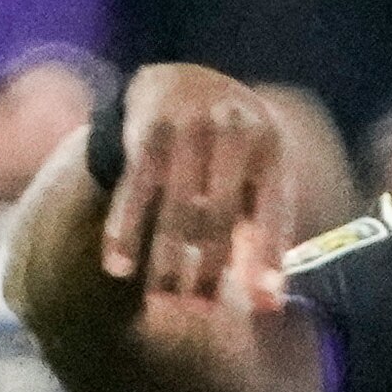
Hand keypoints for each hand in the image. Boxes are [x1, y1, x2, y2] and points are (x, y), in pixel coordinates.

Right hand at [96, 65, 297, 308]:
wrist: (183, 79)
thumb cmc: (232, 150)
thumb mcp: (258, 178)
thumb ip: (264, 233)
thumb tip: (268, 304)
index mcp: (271, 147)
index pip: (274, 211)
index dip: (268, 257)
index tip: (263, 304)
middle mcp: (233, 131)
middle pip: (221, 215)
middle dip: (209, 267)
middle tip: (199, 312)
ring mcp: (187, 128)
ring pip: (176, 207)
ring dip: (167, 258)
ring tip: (164, 300)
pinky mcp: (145, 131)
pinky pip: (134, 190)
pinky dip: (125, 230)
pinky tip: (118, 267)